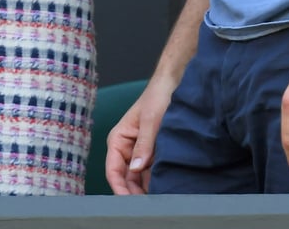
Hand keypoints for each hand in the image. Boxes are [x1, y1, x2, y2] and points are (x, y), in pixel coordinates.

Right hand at [105, 73, 175, 194]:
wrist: (175, 83)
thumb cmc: (158, 96)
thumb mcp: (151, 120)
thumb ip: (143, 145)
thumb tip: (135, 168)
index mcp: (118, 139)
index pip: (113, 171)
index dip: (120, 189)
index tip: (131, 202)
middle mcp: (126, 148)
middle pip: (126, 179)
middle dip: (135, 193)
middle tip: (149, 205)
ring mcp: (140, 152)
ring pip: (139, 179)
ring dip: (146, 189)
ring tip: (159, 198)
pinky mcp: (153, 153)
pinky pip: (151, 172)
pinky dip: (155, 181)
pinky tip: (164, 188)